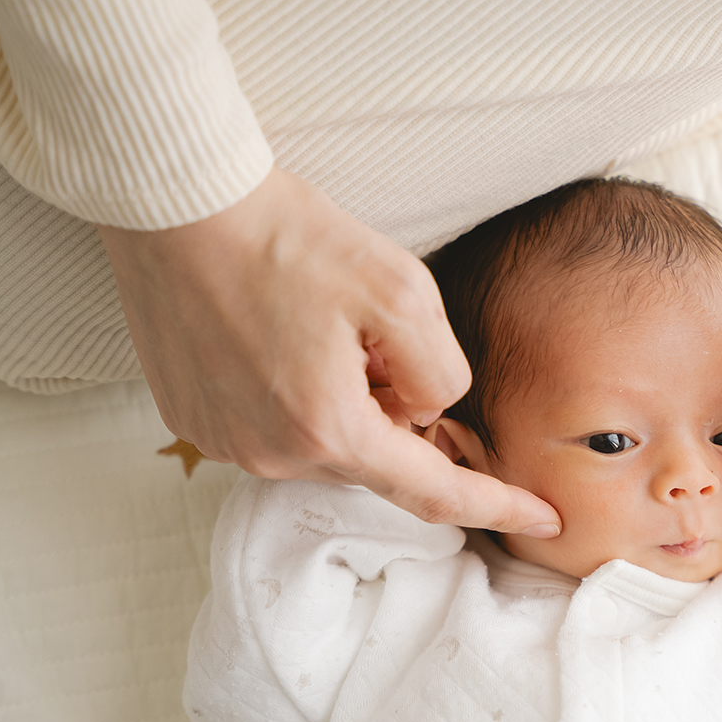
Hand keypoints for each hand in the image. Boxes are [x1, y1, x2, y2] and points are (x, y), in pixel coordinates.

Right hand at [98, 167, 560, 535]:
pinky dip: (294, 395)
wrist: (175, 203)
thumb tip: (427, 415)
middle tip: (370, 332)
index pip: (434, 491)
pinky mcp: (193, 421)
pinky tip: (277, 333)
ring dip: (342, 401)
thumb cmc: (290, 237)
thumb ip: (441, 372)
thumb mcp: (404, 292)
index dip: (497, 505)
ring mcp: (225, 443)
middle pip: (375, 457)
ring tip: (312, 323)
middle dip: (395, 410)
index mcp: (330, 430)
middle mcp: (271, 455)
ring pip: (325, 443)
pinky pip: (274, 428)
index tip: (546, 519)